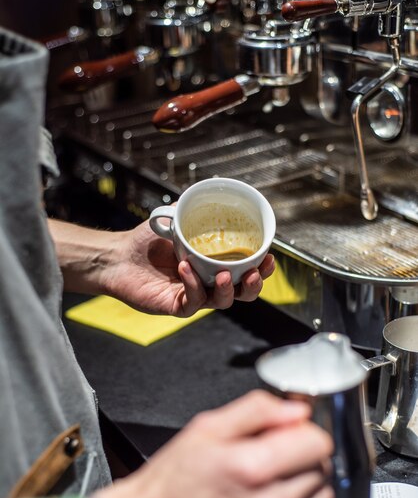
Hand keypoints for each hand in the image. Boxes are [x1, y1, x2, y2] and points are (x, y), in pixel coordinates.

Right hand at [92, 391, 333, 497]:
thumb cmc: (170, 481)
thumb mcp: (205, 428)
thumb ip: (256, 411)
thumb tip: (296, 409)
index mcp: (251, 467)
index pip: (317, 442)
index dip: (304, 428)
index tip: (288, 429)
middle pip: (322, 468)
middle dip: (303, 453)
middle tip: (274, 450)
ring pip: (323, 497)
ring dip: (306, 481)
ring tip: (274, 476)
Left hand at [104, 219, 274, 316]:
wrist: (117, 256)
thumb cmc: (146, 241)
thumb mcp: (175, 220)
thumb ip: (193, 208)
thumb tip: (212, 191)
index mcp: (214, 266)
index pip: (246, 272)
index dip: (262, 270)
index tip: (269, 257)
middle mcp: (207, 283)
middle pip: (242, 293)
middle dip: (254, 286)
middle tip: (255, 273)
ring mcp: (193, 296)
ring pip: (222, 302)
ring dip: (228, 289)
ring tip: (225, 274)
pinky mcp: (176, 306)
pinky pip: (193, 302)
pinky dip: (193, 285)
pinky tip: (186, 268)